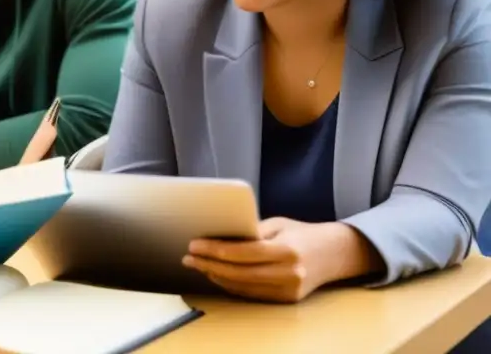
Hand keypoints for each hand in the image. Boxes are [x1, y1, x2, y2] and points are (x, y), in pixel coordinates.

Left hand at [182, 217, 367, 302]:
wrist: (335, 254)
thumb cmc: (302, 233)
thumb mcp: (278, 224)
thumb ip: (252, 231)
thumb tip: (220, 235)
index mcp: (287, 250)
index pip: (243, 253)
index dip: (215, 250)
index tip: (195, 245)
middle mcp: (289, 274)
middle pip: (239, 273)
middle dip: (209, 265)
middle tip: (188, 257)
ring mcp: (289, 290)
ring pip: (243, 287)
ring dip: (216, 277)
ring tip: (198, 265)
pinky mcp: (286, 300)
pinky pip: (252, 294)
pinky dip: (231, 285)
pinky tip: (216, 275)